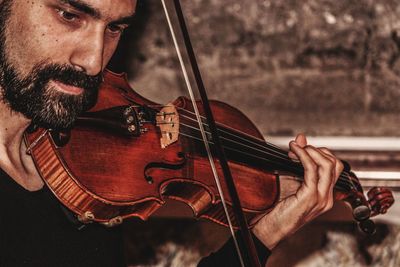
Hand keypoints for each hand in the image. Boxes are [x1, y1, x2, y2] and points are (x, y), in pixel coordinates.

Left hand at [252, 133, 343, 248]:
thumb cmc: (278, 209)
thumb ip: (297, 162)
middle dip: (316, 150)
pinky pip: (312, 170)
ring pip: (327, 165)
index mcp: (325, 195)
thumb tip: (300, 139)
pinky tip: (293, 152)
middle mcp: (326, 197)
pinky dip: (303, 156)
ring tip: (295, 148)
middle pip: (335, 163)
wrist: (271, 230)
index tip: (299, 149)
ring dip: (310, 151)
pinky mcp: (310, 198)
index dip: (318, 153)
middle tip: (296, 149)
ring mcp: (320, 198)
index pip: (335, 167)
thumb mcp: (289, 180)